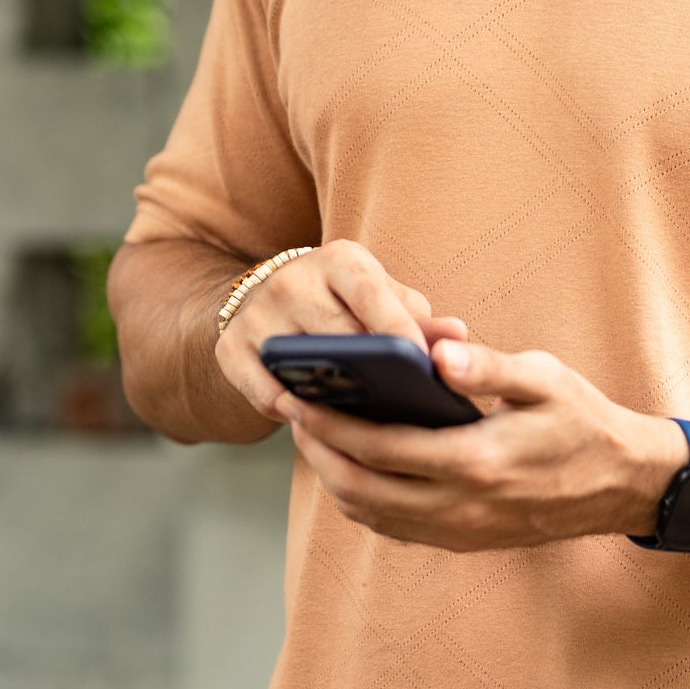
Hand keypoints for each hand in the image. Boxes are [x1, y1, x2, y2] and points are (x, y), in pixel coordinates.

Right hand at [214, 239, 467, 423]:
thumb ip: (419, 317)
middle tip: (405, 410)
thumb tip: (459, 335)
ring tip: (369, 427)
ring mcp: (257, 315)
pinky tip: (321, 428)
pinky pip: (266, 395)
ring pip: (302, 367)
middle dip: (371, 373)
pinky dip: (294, 414)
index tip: (424, 366)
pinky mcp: (230, 348)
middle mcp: (293, 280)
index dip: (397, 329)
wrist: (267, 297)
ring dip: (333, 399)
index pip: (371, 294)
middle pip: (336, 335)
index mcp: (339, 260)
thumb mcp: (381, 297)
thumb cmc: (344, 303)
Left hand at [278, 338, 688, 551]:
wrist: (622, 485)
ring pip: (371, 515)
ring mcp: (460, 532)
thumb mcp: (546, 379)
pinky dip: (363, 500)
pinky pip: (395, 528)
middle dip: (319, 452)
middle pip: (360, 489)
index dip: (331, 425)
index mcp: (477, 461)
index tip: (298, 398)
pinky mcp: (463, 542)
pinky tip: (357, 465)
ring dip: (335, 478)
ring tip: (316, 437)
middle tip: (293, 414)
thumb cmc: (583, 422)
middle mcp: (461, 507)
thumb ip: (488, 367)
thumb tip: (436, 353)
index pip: (381, 448)